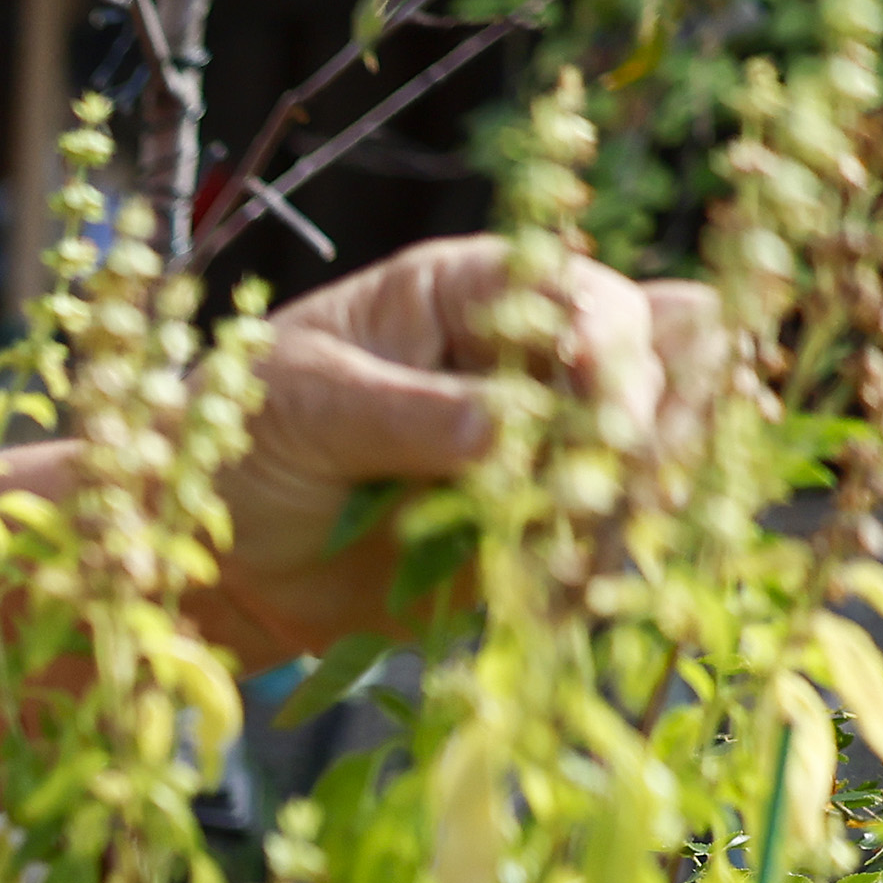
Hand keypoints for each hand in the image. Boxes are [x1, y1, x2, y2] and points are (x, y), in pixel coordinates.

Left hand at [197, 234, 721, 665]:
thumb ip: (403, 414)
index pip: (581, 290)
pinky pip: (608, 540)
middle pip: (664, 348)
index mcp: (470, 292)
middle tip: (619, 473)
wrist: (217, 554)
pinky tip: (565, 592)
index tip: (597, 403)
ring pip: (661, 444)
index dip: (607, 342)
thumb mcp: (304, 407)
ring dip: (643, 490)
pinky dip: (602, 564)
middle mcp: (528, 357)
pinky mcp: (537, 527)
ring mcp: (544, 445)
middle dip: (657, 409)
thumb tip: (502, 430)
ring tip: (588, 536)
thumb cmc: (241, 441)